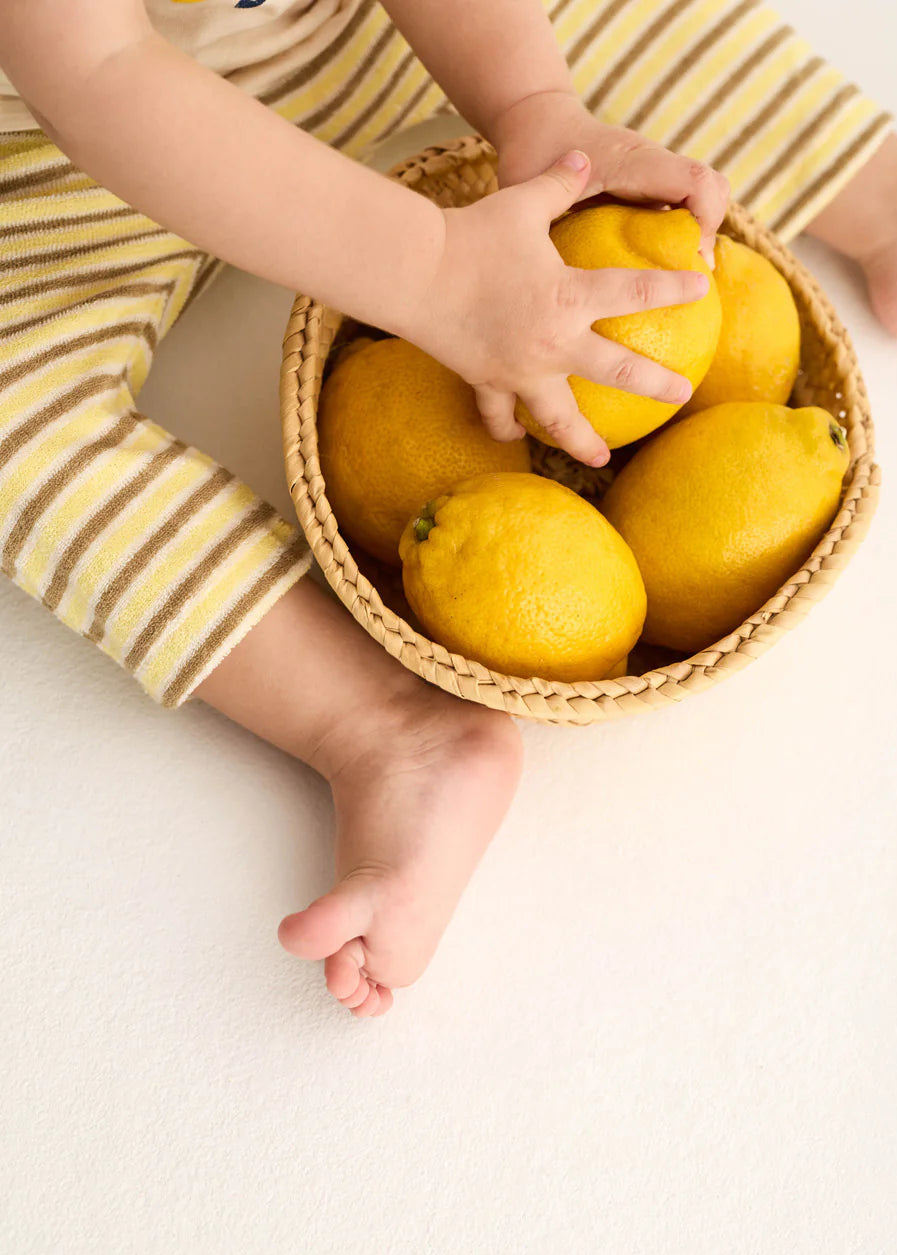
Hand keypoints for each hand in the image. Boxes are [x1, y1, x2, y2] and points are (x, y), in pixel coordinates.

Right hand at [401, 149, 708, 466]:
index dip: (676, 289)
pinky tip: (515, 436)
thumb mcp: (522, 202)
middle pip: (617, 372)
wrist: (416, 273)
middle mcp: (554, 342)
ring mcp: (520, 370)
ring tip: (600, 458)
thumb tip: (582, 155)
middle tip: (680, 395)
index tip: (703, 288)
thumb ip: (559, 182)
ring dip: (582, 441)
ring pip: (559, 418)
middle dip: (655, 385)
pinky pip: (499, 415)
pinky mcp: (486, 381)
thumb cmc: (472, 233)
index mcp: (571, 296)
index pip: (638, 293)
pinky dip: (507, 428)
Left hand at [491, 91, 729, 264]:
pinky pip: (686, 204)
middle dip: (709, 231)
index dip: (704, 222)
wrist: (537, 119)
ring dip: (699, 235)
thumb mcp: (533, 187)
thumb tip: (551, 267)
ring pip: (706, 195)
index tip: (688, 259)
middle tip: (684, 272)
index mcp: (630, 161)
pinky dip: (684, 233)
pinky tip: (661, 269)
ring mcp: (654, 172)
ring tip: (676, 276)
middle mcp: (651, 162)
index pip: (693, 182)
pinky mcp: (651, 183)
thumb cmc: (532, 154)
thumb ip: (545, 217)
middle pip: (714, 188)